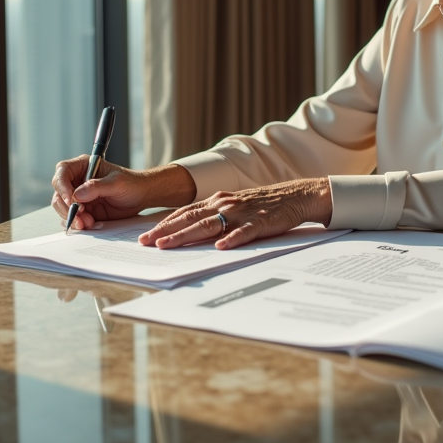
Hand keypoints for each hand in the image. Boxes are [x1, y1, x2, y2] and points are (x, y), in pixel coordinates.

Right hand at [50, 159, 195, 228]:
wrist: (142, 197)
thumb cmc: (131, 183)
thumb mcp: (117, 183)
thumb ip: (97, 187)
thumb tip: (77, 194)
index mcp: (82, 166)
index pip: (62, 172)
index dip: (62, 186)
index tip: (71, 200)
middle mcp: (77, 181)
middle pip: (59, 193)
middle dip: (66, 207)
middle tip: (81, 216)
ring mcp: (79, 197)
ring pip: (63, 208)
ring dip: (72, 218)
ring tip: (88, 222)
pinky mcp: (84, 211)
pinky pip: (72, 218)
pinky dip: (78, 224)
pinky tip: (90, 224)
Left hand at [139, 177, 332, 249]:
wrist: (295, 195)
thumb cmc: (263, 204)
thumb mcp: (234, 206)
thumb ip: (215, 216)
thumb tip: (191, 231)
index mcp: (218, 201)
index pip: (185, 213)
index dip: (164, 224)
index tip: (146, 236)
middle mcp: (225, 204)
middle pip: (191, 218)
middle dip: (166, 231)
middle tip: (147, 243)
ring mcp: (242, 213)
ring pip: (209, 225)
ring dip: (186, 235)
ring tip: (168, 245)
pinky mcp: (260, 222)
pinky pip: (244, 232)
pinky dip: (231, 239)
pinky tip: (220, 247)